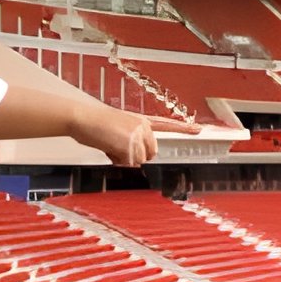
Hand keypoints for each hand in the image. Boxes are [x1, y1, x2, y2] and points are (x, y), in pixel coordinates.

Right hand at [70, 102, 204, 165]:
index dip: (184, 128)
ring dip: (123, 159)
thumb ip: (132, 140)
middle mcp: (143, 126)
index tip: (199, 130)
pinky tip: (107, 147)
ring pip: (139, 161)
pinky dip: (116, 160)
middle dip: (136, 156)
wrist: (81, 118)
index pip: (166, 123)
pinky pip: (127, 163)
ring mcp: (138, 135)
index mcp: (141, 120)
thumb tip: (136, 160)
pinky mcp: (130, 145)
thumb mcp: (118, 128)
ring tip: (109, 144)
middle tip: (117, 146)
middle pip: (151, 153)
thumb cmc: (94, 124)